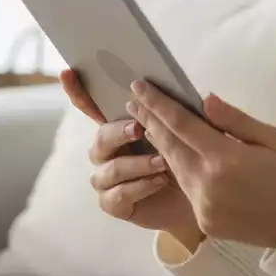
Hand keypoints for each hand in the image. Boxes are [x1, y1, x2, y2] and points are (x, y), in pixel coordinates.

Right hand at [60, 69, 203, 245]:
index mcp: (120, 126)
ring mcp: (107, 178)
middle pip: (101, 138)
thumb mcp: (195, 133)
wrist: (200, 201)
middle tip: (139, 129)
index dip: (78, 91)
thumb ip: (196, 117)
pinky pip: (117, 195)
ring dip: (136, 164)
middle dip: (118, 132)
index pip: (93, 107)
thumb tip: (208, 98)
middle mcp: (108, 151)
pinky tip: (159, 181)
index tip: (67, 72)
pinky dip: (139, 187)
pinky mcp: (114, 203)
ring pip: (109, 169)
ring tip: (163, 162)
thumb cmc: (190, 160)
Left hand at [127, 81, 275, 249]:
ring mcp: (204, 205)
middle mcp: (207, 184)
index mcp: (225, 159)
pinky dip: (175, 166)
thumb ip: (234, 120)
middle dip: (149, 120)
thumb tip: (204, 100)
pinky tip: (170, 152)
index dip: (157, 104)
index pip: (181, 124)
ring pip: (174, 166)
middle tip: (132, 100)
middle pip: (169, 145)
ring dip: (158, 142)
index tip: (140, 86)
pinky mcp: (205, 220)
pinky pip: (185, 187)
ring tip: (144, 121)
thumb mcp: (271, 138)